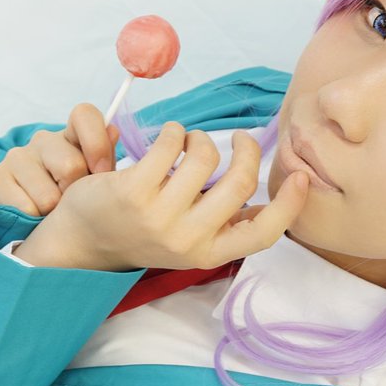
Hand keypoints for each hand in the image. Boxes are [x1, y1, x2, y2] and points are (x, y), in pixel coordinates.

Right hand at [0, 103, 120, 215]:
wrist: (30, 230)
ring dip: (52, 214)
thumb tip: (113, 131)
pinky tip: (31, 218)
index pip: (84, 115)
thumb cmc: (69, 204)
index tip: (102, 172)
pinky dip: (33, 222)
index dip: (96, 141)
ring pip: (48, 196)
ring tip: (49, 214)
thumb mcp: (93, 184)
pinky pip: (26, 208)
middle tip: (69, 203)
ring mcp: (17, 157)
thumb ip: (104, 160)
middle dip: (75, 194)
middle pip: (71, 165)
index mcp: (71, 138)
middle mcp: (43, 141)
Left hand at [14, 121, 310, 271]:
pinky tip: (165, 140)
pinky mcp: (134, 191)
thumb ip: (227, 223)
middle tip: (239, 139)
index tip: (301, 175)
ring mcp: (160, 216)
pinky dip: (173, 132)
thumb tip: (276, 202)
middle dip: (246, 149)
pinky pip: (171, 144)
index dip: (290, 204)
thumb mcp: (190, 240)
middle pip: (241, 182)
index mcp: (208, 253)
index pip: (263, 234)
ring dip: (200, 138)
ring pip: (205, 156)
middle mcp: (187, 239)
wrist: (84, 240)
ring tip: (186, 142)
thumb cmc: (143, 232)